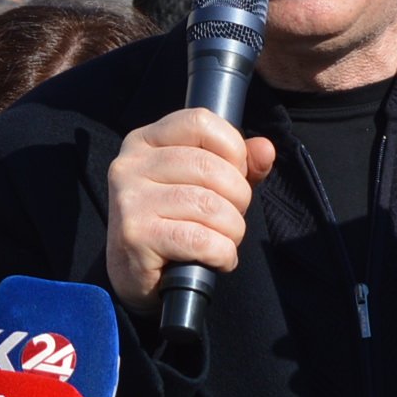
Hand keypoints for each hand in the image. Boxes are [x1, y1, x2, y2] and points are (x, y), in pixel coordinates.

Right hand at [104, 108, 274, 315]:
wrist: (132, 274)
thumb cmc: (172, 222)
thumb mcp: (203, 184)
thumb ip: (237, 164)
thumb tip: (266, 149)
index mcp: (145, 141)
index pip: (201, 122)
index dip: (233, 149)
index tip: (235, 175)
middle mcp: (131, 165)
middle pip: (209, 167)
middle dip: (238, 197)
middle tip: (232, 217)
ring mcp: (130, 201)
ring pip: (209, 205)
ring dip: (232, 229)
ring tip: (225, 241)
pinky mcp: (136, 236)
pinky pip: (200, 239)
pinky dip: (222, 253)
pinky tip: (217, 259)